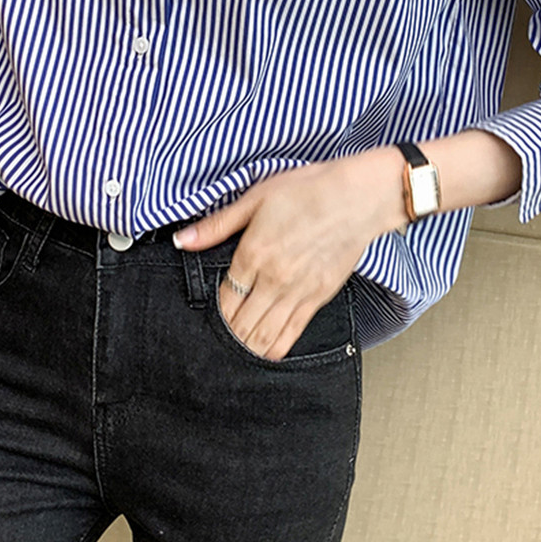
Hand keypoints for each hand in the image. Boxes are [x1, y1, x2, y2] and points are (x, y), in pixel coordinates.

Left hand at [173, 147, 408, 360]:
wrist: (357, 197)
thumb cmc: (308, 190)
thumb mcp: (255, 198)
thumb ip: (217, 224)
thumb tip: (183, 239)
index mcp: (254, 254)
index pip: (223, 300)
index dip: (211, 314)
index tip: (205, 316)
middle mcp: (274, 280)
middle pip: (240, 325)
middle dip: (225, 337)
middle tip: (214, 340)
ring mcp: (298, 293)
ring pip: (264, 338)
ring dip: (246, 348)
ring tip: (235, 349)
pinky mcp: (319, 298)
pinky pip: (291, 335)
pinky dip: (274, 349)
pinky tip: (264, 351)